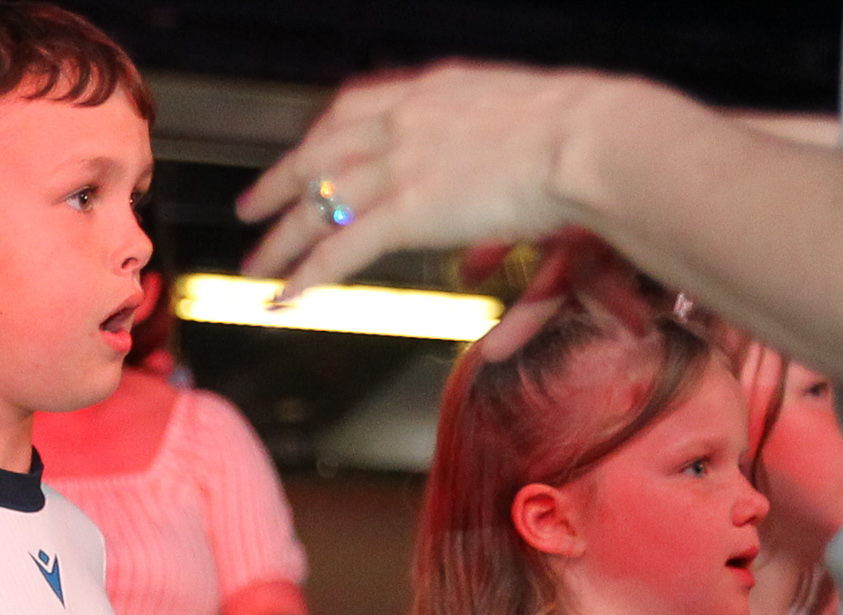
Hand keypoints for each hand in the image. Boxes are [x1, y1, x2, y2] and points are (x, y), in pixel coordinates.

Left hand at [238, 63, 635, 295]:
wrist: (592, 138)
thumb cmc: (584, 134)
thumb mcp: (527, 127)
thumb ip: (491, 164)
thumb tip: (484, 232)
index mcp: (435, 91)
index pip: (356, 107)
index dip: (321, 137)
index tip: (303, 153)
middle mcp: (407, 120)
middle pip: (320, 154)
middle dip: (279, 183)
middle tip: (250, 208)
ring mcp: (402, 163)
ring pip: (320, 204)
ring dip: (281, 239)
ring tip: (255, 265)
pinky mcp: (408, 209)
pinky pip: (340, 248)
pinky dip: (306, 273)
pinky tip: (286, 295)